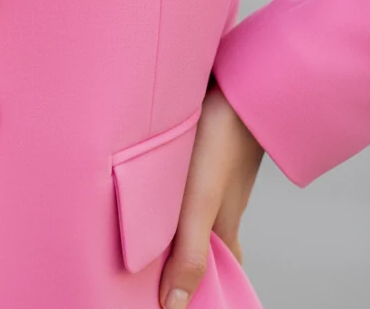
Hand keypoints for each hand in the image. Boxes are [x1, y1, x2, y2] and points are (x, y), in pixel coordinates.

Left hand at [157, 81, 264, 308]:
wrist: (238, 83)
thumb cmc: (220, 142)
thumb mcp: (200, 203)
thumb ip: (189, 252)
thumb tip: (173, 307)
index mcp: (223, 226)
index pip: (215, 269)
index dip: (196, 285)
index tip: (168, 296)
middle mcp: (218, 202)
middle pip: (197, 237)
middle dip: (172, 251)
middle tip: (140, 261)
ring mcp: (209, 173)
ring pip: (185, 205)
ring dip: (163, 215)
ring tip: (131, 220)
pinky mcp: (199, 145)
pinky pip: (180, 175)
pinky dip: (163, 185)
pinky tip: (145, 176)